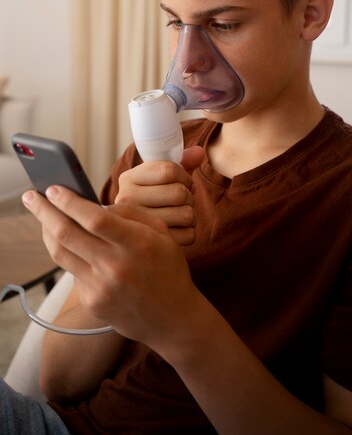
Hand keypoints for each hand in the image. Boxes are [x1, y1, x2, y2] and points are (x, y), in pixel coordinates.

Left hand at [22, 187, 201, 354]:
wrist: (173, 318)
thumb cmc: (168, 269)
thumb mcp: (161, 233)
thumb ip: (130, 214)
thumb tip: (97, 205)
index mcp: (135, 244)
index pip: (93, 217)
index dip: (69, 201)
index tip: (53, 188)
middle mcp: (114, 266)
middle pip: (66, 233)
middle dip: (43, 211)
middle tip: (31, 197)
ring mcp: (100, 287)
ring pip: (60, 253)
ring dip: (46, 231)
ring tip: (42, 216)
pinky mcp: (92, 302)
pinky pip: (72, 271)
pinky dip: (68, 253)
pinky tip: (72, 245)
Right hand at [115, 145, 203, 245]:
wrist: (134, 232)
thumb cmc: (154, 194)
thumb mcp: (161, 175)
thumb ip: (181, 162)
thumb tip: (199, 153)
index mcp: (127, 179)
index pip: (168, 171)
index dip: (184, 175)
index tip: (183, 181)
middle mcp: (126, 202)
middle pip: (179, 193)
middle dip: (188, 194)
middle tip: (183, 199)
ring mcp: (137, 227)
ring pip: (186, 214)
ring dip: (190, 212)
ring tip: (180, 212)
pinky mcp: (152, 247)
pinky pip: (189, 235)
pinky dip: (189, 231)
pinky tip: (178, 228)